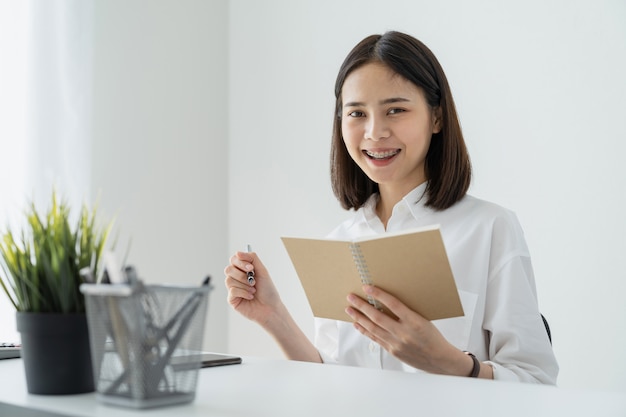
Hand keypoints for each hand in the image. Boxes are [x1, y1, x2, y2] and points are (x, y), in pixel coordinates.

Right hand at [223, 250, 281, 325]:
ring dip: (244, 285)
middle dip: (241, 274)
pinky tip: (250, 296)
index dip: (240, 262)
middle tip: (253, 280)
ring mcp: (233, 288)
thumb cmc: (268, 291)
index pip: (234, 260)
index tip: (251, 268)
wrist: (271, 308)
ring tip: (254, 289)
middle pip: (228, 269)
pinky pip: (232, 291)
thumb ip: (252, 259)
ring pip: (229, 280)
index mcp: (243, 270)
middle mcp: (236, 278)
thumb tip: (238, 252)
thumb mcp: (263, 271)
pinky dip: (243, 292)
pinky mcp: (232, 299)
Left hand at [345, 285, 478, 376]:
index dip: (378, 294)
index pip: (393, 304)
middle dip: (362, 306)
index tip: (367, 287)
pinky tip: (357, 324)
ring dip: (359, 318)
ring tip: (349, 309)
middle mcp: (403, 333)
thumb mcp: (423, 319)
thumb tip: (387, 300)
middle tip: (351, 297)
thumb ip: (406, 312)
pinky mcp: (392, 350)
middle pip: (377, 317)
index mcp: (414, 321)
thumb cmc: (432, 337)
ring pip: (372, 328)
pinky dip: (365, 330)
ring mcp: (396, 343)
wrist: (439, 359)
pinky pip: (375, 338)